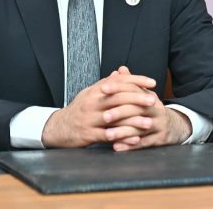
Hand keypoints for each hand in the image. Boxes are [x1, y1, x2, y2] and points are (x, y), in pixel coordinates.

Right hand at [41, 70, 155, 147]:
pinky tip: (135, 140)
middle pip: (118, 98)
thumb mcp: (90, 93)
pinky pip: (108, 136)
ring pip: (115, 118)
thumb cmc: (79, 109)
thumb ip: (106, 84)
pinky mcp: (88, 134)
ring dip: (133, 121)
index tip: (152, 83)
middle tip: (153, 101)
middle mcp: (92, 103)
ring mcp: (90, 119)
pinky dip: (123, 138)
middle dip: (138, 99)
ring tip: (148, 123)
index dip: (136, 80)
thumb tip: (120, 72)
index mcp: (95, 91)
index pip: (118, 81)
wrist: (59, 127)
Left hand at [103, 67, 192, 151]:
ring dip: (122, 132)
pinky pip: (143, 143)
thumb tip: (120, 69)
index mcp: (150, 97)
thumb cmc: (151, 109)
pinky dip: (129, 146)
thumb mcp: (143, 95)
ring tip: (107, 135)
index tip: (102, 89)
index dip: (118, 88)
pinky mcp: (160, 139)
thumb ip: (131, 84)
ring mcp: (159, 125)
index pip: (133, 89)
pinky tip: (116, 147)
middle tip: (104, 117)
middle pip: (137, 109)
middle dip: (119, 113)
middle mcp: (156, 109)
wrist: (174, 126)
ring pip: (139, 128)